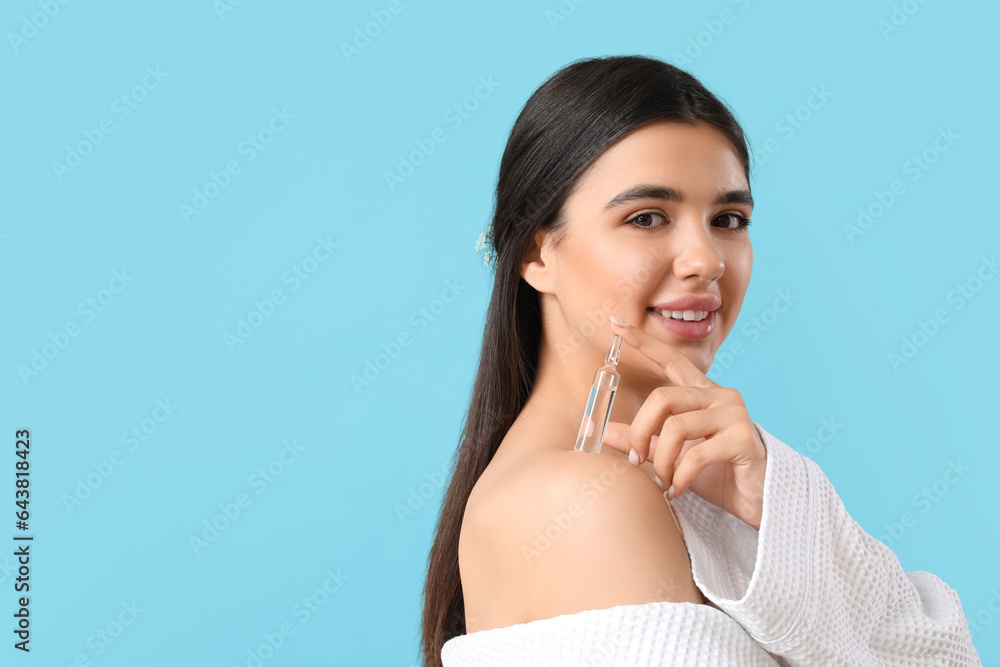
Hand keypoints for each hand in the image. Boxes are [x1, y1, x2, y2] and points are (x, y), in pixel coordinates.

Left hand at [601, 319, 766, 529]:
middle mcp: (720, 395)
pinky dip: (678, 477)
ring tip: (661, 482)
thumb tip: (597, 428)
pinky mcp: (743, 439)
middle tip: (636, 460)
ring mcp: (734, 415)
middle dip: (640, 432)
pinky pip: (696, 455)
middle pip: (663, 398)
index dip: (643, 342)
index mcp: (702, 393)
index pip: (670, 359)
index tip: (616, 326)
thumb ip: (640, 438)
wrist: (759, 501)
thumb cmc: (716, 475)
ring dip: (660, 461)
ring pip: (676, 428)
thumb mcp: (670, 455)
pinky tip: (675, 489)